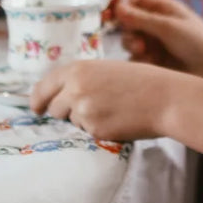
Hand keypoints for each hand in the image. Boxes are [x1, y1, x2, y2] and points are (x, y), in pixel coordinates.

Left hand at [31, 58, 202, 153]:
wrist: (165, 98)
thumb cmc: (142, 81)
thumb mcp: (108, 69)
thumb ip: (83, 79)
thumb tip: (65, 95)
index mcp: (78, 69)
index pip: (44, 86)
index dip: (38, 98)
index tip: (36, 107)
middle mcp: (75, 88)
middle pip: (54, 107)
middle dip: (64, 112)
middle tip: (86, 111)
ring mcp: (83, 110)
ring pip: (72, 121)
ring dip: (84, 120)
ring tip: (111, 111)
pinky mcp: (95, 129)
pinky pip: (88, 133)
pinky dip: (99, 129)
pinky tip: (118, 120)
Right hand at [114, 0, 202, 90]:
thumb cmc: (199, 44)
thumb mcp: (170, 27)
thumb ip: (142, 19)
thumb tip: (117, 7)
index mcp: (164, 8)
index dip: (118, 1)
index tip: (105, 8)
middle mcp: (157, 23)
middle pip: (128, 19)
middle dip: (124, 26)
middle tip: (123, 32)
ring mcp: (155, 43)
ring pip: (129, 39)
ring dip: (132, 43)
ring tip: (143, 49)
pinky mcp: (154, 63)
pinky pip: (135, 58)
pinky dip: (138, 59)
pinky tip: (149, 62)